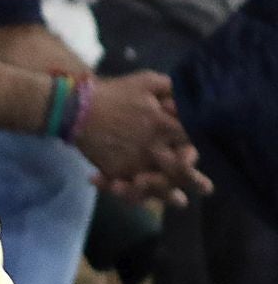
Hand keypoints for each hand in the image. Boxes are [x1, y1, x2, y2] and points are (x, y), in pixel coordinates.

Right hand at [74, 71, 209, 206]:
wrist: (76, 109)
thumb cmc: (113, 93)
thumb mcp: (146, 81)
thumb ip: (171, 88)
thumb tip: (187, 98)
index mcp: (162, 124)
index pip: (191, 138)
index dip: (198, 146)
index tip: (202, 152)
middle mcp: (152, 147)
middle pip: (178, 168)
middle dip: (194, 180)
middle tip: (207, 189)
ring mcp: (133, 161)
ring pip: (156, 183)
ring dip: (169, 194)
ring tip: (180, 202)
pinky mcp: (115, 170)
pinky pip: (130, 187)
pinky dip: (138, 196)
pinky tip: (147, 201)